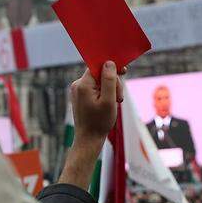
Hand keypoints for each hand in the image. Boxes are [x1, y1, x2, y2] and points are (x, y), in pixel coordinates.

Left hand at [60, 61, 124, 189]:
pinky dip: (105, 94)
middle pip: (100, 74)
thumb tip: (109, 63)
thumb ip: (109, 80)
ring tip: (115, 103)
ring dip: (110, 90)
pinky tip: (109, 104)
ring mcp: (78, 91)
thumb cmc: (99, 122)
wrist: (89, 139)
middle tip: (119, 98)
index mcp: (83, 85)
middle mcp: (78, 85)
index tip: (124, 71)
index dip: (111, 67)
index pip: (98, 66)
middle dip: (113, 83)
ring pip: (99, 82)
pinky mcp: (81, 96)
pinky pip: (96, 88)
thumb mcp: (109, 100)